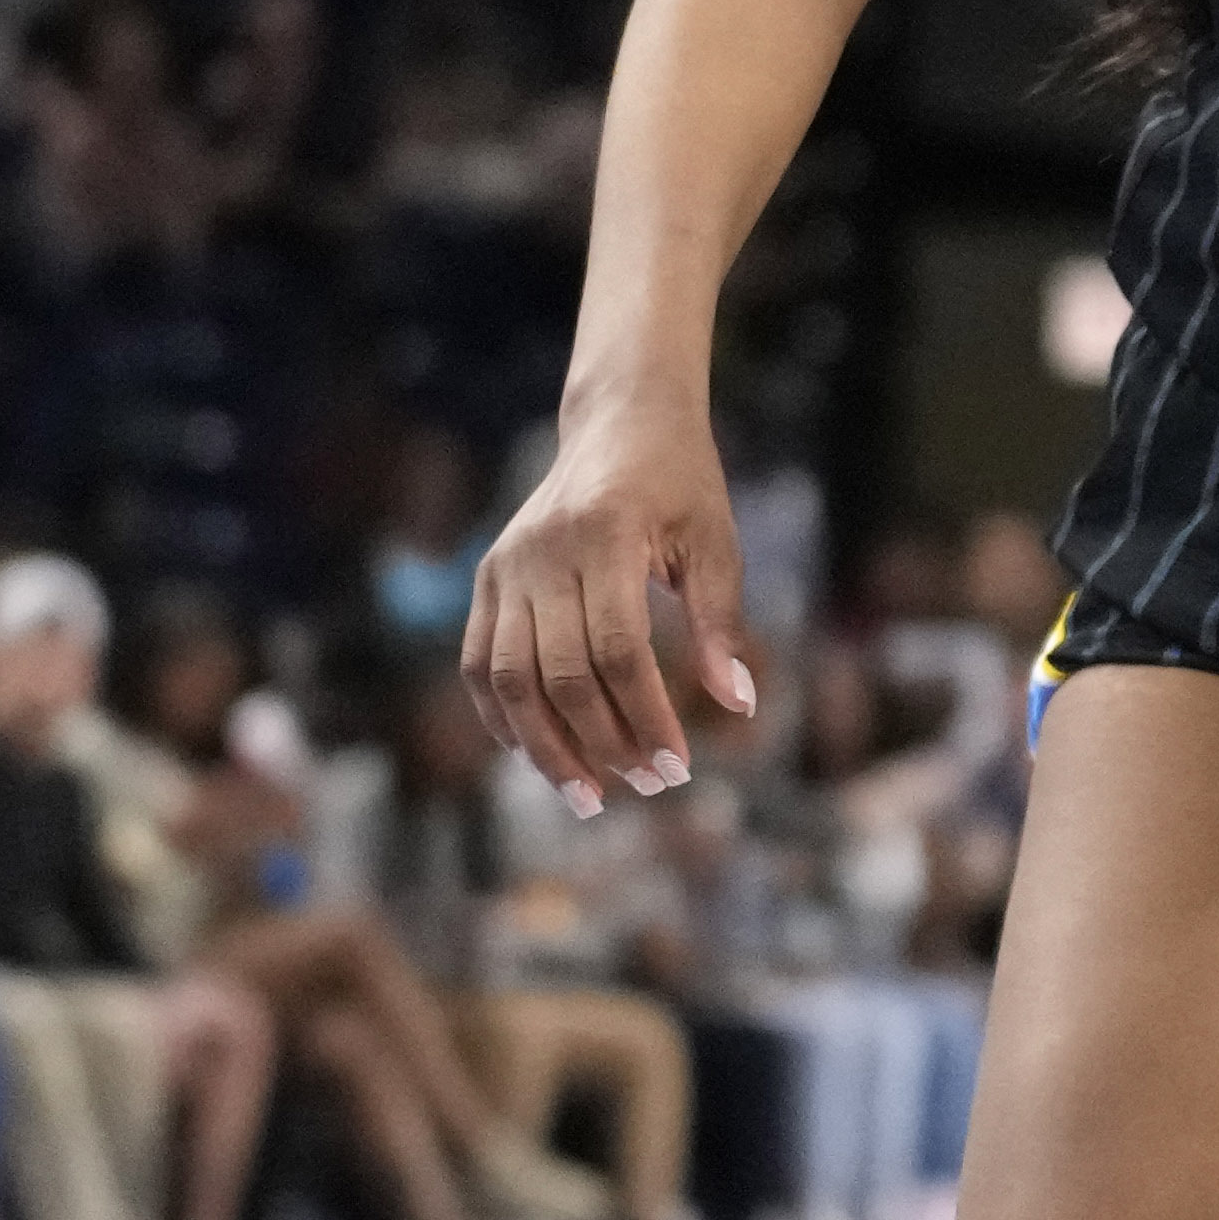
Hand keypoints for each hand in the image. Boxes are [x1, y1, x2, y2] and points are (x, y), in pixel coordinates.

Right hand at [467, 391, 767, 815]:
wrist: (620, 423)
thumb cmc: (681, 485)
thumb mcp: (716, 542)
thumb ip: (721, 623)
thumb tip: (740, 704)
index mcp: (605, 536)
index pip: (618, 651)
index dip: (647, 717)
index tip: (679, 768)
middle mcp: (542, 553)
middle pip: (559, 674)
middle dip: (603, 743)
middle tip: (648, 786)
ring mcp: (505, 566)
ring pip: (507, 678)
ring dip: (545, 746)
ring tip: (589, 796)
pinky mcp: (487, 578)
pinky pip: (478, 661)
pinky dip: (502, 715)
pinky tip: (536, 755)